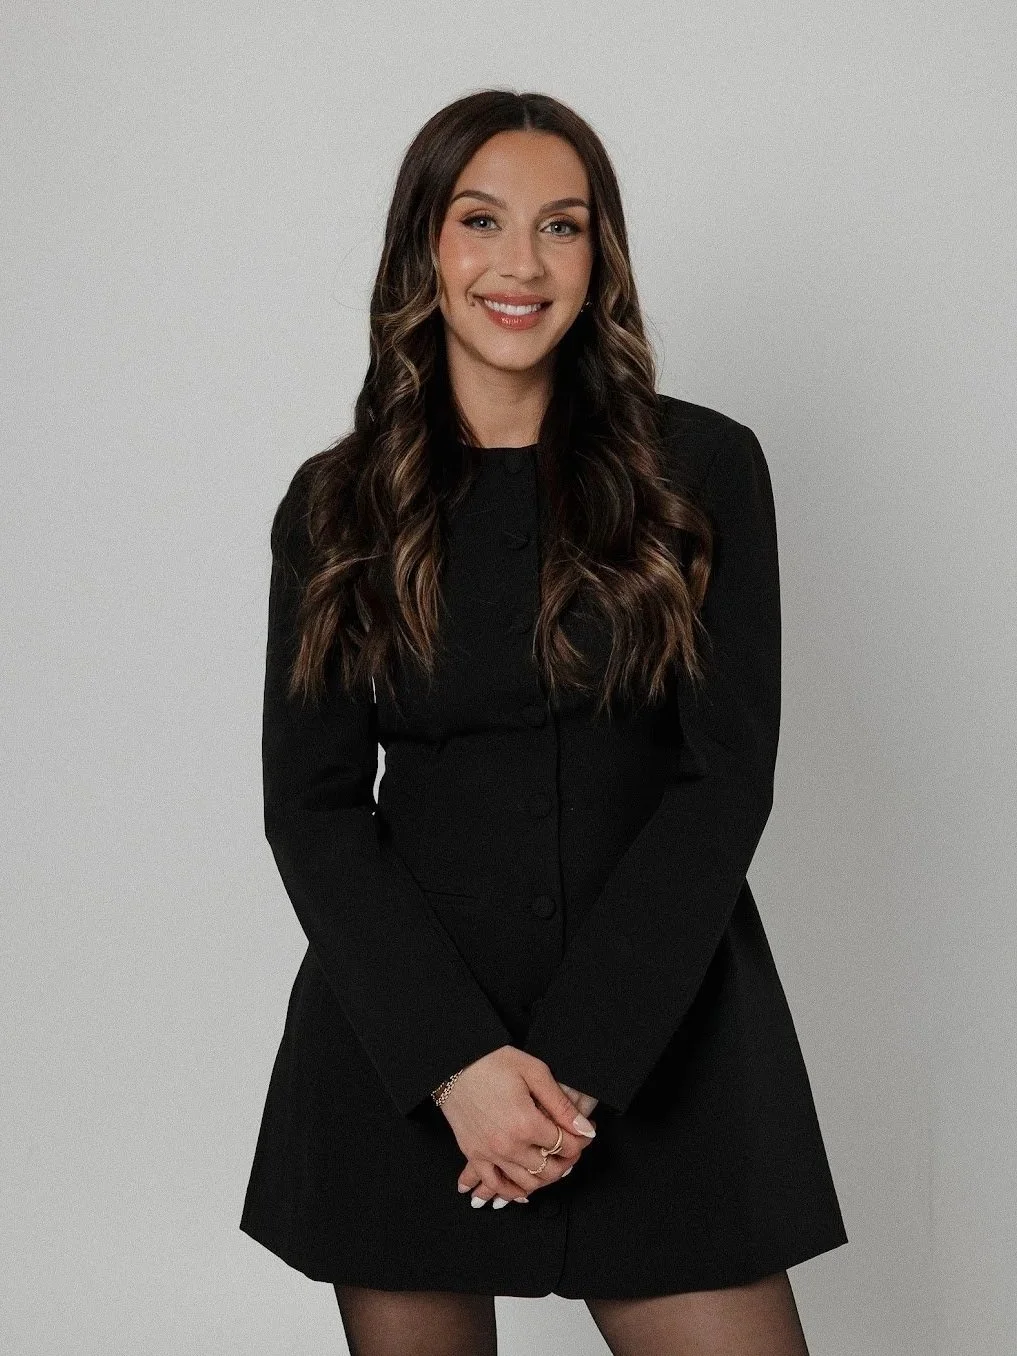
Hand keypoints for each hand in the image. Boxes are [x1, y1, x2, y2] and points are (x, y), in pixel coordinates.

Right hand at [438, 1046, 597, 1207]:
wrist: (454, 1063)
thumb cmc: (493, 1061)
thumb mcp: (534, 1072)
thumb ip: (561, 1104)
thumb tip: (585, 1128)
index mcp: (527, 1123)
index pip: (566, 1146)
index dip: (581, 1141)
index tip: (584, 1134)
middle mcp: (509, 1145)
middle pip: (549, 1170)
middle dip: (567, 1162)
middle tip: (571, 1150)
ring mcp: (489, 1153)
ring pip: (526, 1184)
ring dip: (544, 1179)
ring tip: (551, 1165)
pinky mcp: (473, 1153)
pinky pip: (494, 1184)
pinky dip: (511, 1192)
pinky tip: (521, 1187)